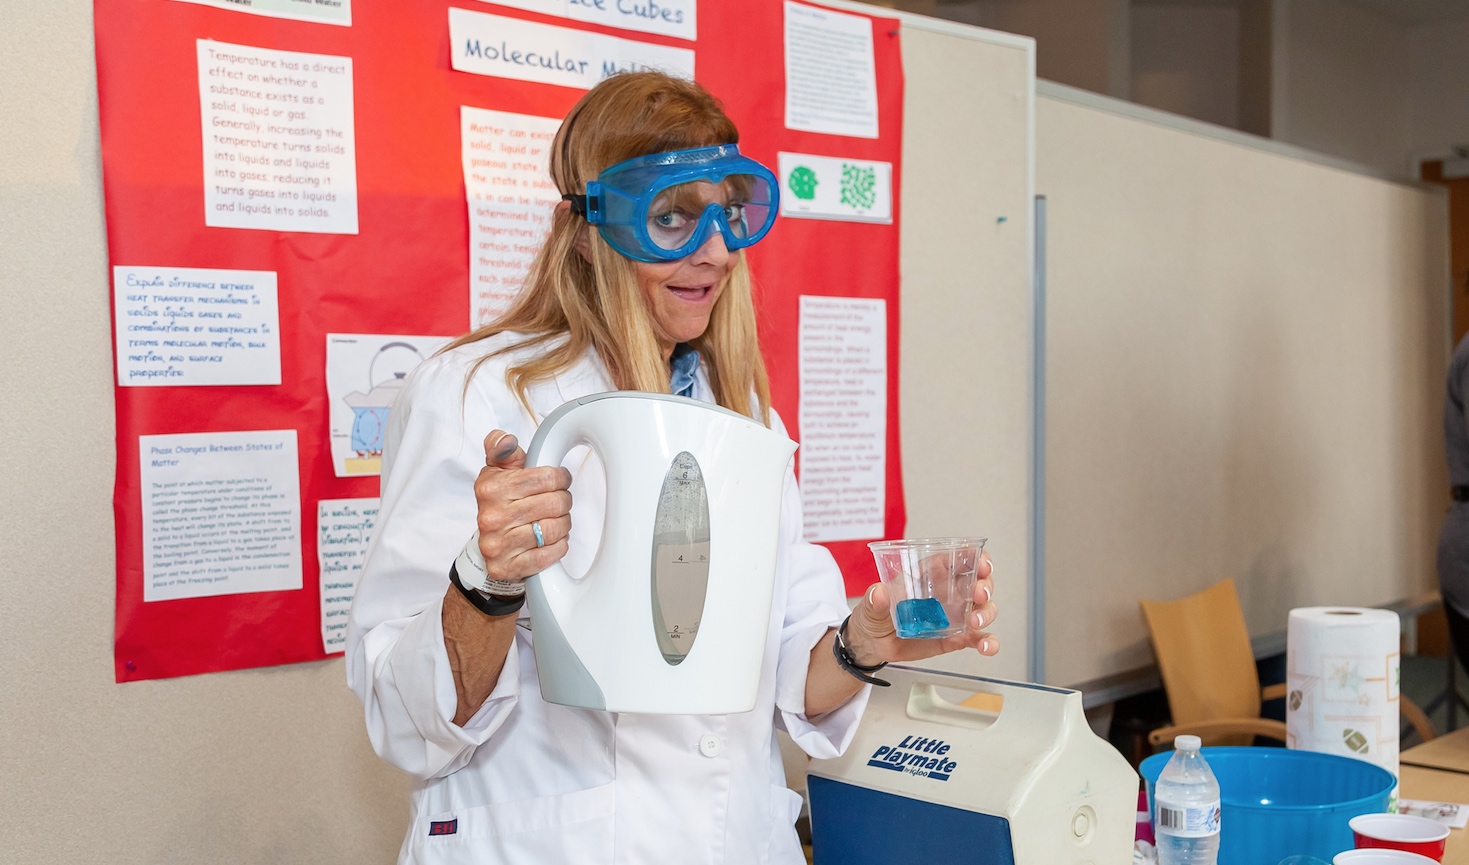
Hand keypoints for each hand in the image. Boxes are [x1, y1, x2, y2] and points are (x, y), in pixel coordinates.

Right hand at [472, 430, 572, 581]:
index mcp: (490, 489)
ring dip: (563, 524)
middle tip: (559, 501)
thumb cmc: (500, 503)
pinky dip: (558, 546)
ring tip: (555, 520)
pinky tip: (551, 540)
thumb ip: (502, 449)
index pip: (544, 478)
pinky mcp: (507, 567)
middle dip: (563, 501)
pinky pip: (550, 555)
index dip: (560, 478)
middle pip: (554, 504)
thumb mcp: (497, 471)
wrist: (489, 545)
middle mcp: (491, 517)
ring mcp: (498, 545)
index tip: (560, 480)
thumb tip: (505, 439)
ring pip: (554, 529)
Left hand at [844, 550, 997, 665]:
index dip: (975, 557)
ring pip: (983, 609)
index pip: (957, 558)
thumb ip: (874, 599)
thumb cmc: (875, 614)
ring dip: (986, 613)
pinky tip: (986, 647)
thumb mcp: (871, 605)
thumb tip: (878, 592)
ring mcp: (954, 615)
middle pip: (978, 581)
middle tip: (979, 595)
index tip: (982, 564)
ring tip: (975, 623)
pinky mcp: (956, 637)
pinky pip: (978, 638)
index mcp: (929, 575)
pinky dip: (987, 643)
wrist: (873, 644)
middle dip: (985, 585)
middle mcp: (947, 592)